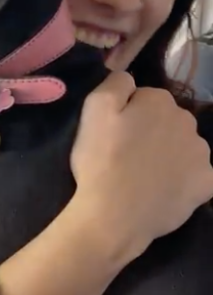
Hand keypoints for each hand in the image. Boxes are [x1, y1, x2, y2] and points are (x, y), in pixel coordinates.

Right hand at [70, 71, 212, 261]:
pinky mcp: (207, 184)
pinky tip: (164, 189)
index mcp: (160, 100)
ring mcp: (202, 154)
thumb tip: (129, 79)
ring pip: (183, 146)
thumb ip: (115, 83)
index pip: (144, 98)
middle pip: (167, 120)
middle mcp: (188, 121)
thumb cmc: (101, 161)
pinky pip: (196, 174)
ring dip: (168, 154)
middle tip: (126, 155)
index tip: (114, 135)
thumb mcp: (93, 109)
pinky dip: (183, 180)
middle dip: (151, 131)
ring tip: (143, 175)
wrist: (114, 215)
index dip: (126, 115)